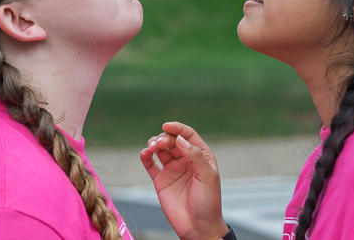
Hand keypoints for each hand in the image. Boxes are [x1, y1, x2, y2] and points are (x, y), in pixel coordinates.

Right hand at [140, 121, 228, 239]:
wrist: (198, 227)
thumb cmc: (208, 202)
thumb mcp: (207, 176)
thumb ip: (195, 156)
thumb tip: (180, 139)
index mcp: (201, 155)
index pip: (188, 135)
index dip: (177, 128)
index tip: (166, 126)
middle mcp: (186, 159)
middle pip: (172, 140)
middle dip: (164, 138)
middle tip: (160, 143)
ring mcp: (172, 169)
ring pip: (160, 149)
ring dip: (154, 143)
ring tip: (152, 147)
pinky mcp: (161, 180)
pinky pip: (150, 164)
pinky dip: (145, 156)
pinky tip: (145, 153)